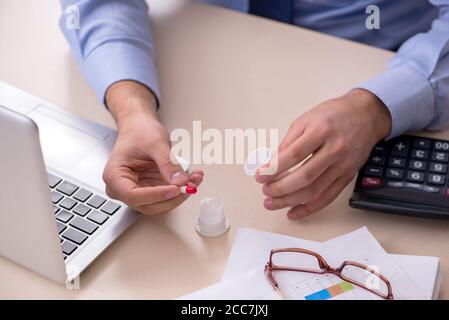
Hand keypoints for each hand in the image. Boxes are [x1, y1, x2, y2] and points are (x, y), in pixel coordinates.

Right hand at [103, 81, 203, 214]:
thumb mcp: (155, 143)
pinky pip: (166, 196)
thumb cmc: (139, 131)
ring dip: (180, 194)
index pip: (133, 196)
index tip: (175, 189)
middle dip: (173, 197)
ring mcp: (137, 191)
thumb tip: (179, 181)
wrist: (139, 126)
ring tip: (195, 179)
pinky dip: (181, 189)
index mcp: (115, 177)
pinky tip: (192, 179)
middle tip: (191, 184)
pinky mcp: (150, 190)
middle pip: (149, 205)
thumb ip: (167, 163)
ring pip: (160, 204)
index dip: (156, 196)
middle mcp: (122, 189)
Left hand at [256, 89, 390, 219]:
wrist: (366, 115)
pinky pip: (327, 197)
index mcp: (321, 131)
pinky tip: (293, 212)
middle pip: (304, 176)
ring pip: (314, 191)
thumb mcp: (306, 120)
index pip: (293, 155)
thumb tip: (271, 165)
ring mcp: (343, 165)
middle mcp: (334, 149)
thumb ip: (288, 142)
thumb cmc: (333, 115)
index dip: (274, 168)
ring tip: (272, 203)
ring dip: (290, 201)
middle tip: (265, 191)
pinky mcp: (347, 177)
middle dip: (280, 188)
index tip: (260, 175)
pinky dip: (309, 208)